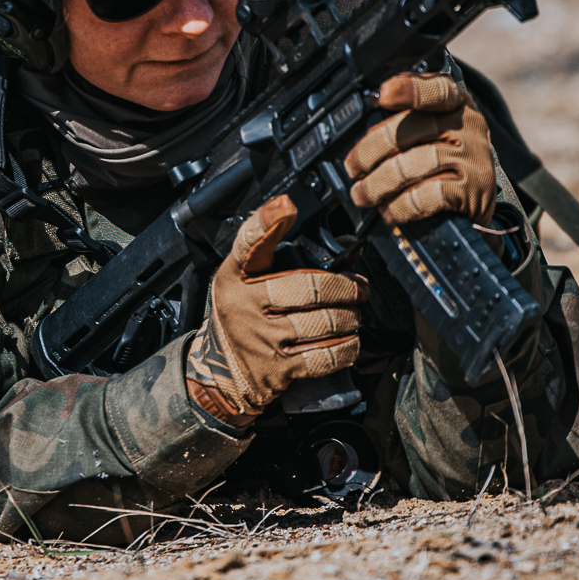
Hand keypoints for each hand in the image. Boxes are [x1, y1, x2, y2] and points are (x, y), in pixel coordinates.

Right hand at [186, 195, 366, 423]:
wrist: (220, 374)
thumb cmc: (242, 316)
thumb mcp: (244, 281)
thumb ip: (279, 260)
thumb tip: (344, 248)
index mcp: (236, 275)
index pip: (249, 243)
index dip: (268, 222)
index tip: (286, 205)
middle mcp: (245, 304)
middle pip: (307, 288)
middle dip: (344, 288)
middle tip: (358, 289)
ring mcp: (261, 338)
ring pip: (322, 322)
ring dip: (349, 318)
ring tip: (353, 315)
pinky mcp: (276, 369)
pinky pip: (324, 357)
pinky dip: (346, 348)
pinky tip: (349, 341)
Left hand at [342, 72, 497, 225]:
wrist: (477, 200)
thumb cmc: (444, 159)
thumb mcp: (433, 129)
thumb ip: (406, 116)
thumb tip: (369, 112)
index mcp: (456, 103)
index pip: (436, 89)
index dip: (409, 89)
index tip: (382, 94)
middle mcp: (469, 125)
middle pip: (409, 130)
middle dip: (370, 152)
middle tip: (353, 168)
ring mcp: (474, 157)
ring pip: (411, 166)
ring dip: (377, 184)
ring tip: (362, 195)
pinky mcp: (473, 190)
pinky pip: (426, 196)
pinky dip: (401, 205)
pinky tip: (390, 209)